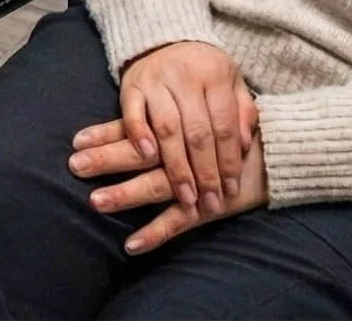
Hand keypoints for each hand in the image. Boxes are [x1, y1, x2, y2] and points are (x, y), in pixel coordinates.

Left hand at [69, 105, 265, 255]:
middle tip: (76, 165)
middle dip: (108, 159)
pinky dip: (156, 233)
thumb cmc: (226, 126)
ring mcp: (197, 180)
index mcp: (181, 119)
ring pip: (159, 186)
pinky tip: (132, 244)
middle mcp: (185, 149)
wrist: (275, 151)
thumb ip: (156, 112)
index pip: (137, 126)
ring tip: (97, 201)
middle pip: (143, 153)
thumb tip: (112, 120)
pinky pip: (181, 221)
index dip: (107, 133)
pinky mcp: (209, 205)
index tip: (77, 140)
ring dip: (127, 194)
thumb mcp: (197, 107)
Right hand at [117, 42, 253, 217]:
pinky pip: (133, 113)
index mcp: (214, 75)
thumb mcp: (231, 80)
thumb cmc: (203, 68)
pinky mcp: (131, 85)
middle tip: (208, 203)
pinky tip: (148, 157)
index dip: (228, 161)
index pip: (224, 126)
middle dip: (205, 173)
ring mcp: (156, 80)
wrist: (164, 37)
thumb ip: (242, 111)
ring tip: (186, 196)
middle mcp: (185, 77)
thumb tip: (244, 145)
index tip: (230, 191)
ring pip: (168, 128)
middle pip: (197, 132)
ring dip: (177, 167)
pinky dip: (140, 134)